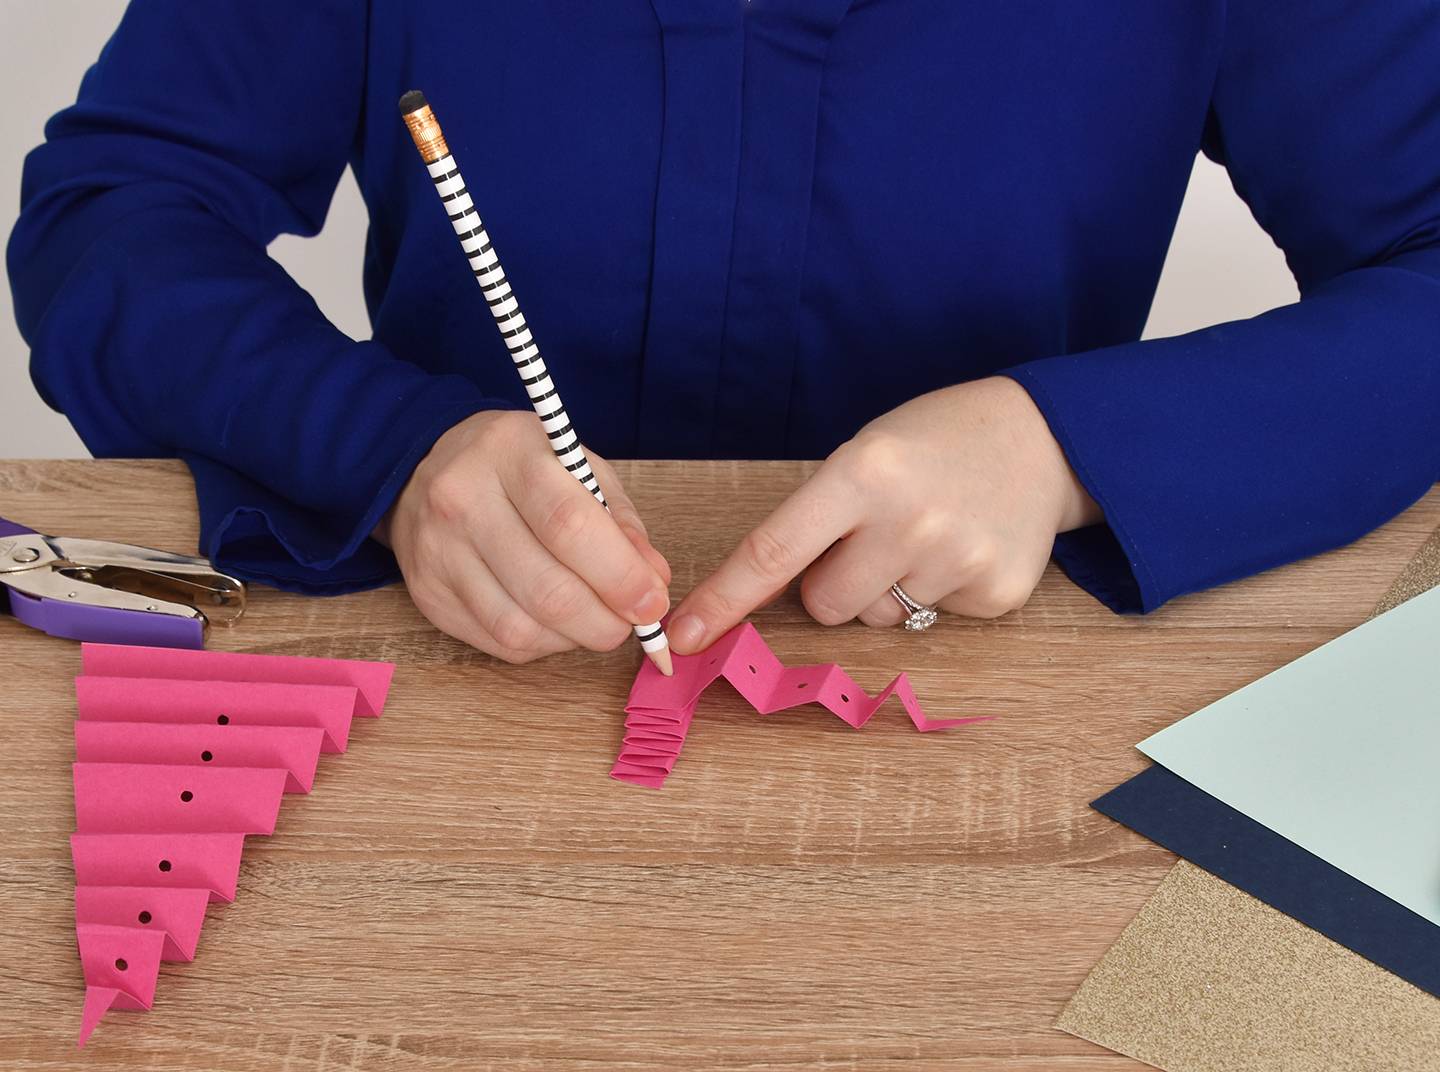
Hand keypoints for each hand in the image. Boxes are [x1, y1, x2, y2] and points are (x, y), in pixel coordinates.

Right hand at [378, 411, 671, 662]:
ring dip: (575, 638)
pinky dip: (542, 644)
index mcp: (510, 451)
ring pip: (521, 627)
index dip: (620, 575)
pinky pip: (498, 642)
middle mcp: (462, 499)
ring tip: (594, 620)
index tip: (653, 601)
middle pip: (547, 589)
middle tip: (631, 623)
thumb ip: (620, 522)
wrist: (428, 468)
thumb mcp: (578, 468)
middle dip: (605, 621)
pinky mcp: (428, 593)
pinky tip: (555, 623)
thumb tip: (653, 583)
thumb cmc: (520, 468)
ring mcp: (438, 550)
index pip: (569, 524)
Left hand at [667, 377, 1099, 652]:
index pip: (773, 552)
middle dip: (832, 582)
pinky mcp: (997, 594)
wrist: (1042, 437)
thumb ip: (816, 520)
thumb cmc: (931, 444)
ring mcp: (958, 561)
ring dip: (884, 590)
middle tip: (872, 537)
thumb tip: (758, 599)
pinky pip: (930, 623)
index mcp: (864, 472)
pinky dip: (935, 595)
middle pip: (824, 604)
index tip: (680, 638)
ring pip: (876, 619)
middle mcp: (910, 520)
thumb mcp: (864, 455)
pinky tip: (962, 549)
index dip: (722, 601)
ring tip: (924, 537)